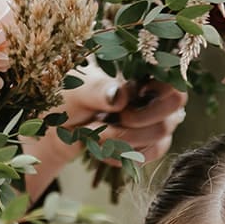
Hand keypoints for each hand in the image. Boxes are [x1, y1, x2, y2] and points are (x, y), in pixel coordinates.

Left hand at [27, 71, 186, 198]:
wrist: (50, 130)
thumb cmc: (61, 98)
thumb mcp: (73, 88)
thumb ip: (96, 90)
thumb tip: (119, 96)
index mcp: (138, 68)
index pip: (174, 77)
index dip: (160, 93)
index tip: (129, 102)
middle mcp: (151, 92)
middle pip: (172, 112)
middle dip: (139, 123)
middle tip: (108, 122)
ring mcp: (151, 118)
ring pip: (162, 136)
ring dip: (127, 142)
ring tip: (97, 135)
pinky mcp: (145, 141)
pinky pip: (153, 153)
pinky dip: (127, 155)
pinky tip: (105, 150)